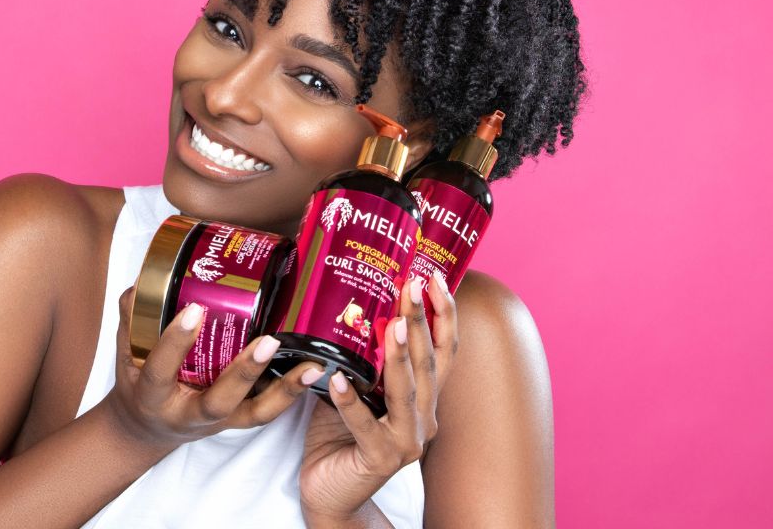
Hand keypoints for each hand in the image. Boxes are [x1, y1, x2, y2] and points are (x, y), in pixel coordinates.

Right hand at [103, 287, 322, 449]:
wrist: (148, 430)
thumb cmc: (139, 384)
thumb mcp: (125, 353)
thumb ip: (132, 317)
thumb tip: (142, 280)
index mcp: (153, 396)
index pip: (161, 371)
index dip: (176, 343)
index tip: (194, 311)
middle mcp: (188, 415)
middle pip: (219, 402)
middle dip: (244, 373)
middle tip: (268, 342)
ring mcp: (218, 421)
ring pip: (255, 414)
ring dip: (286, 390)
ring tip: (314, 365)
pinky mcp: (238, 421)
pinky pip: (268, 410)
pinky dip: (293, 392)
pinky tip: (315, 370)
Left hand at [299, 271, 457, 522]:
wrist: (330, 494)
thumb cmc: (339, 437)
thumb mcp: (353, 388)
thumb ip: (359, 358)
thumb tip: (344, 308)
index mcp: (421, 398)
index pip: (440, 350)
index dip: (443, 314)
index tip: (435, 278)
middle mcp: (423, 418)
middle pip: (426, 362)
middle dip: (420, 321)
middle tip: (413, 285)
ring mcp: (405, 441)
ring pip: (406, 392)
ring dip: (400, 357)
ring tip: (393, 325)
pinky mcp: (379, 460)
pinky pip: (364, 426)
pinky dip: (350, 402)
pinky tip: (337, 380)